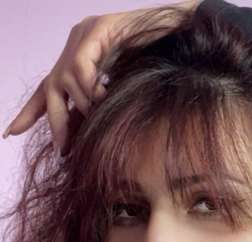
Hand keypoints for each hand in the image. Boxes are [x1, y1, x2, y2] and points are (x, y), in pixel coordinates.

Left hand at [2, 0, 199, 154]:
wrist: (182, 33)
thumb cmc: (159, 62)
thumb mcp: (121, 91)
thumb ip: (101, 104)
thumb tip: (88, 133)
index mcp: (78, 60)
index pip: (48, 90)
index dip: (30, 113)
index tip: (10, 133)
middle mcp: (75, 46)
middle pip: (51, 89)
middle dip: (55, 123)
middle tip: (63, 150)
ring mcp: (85, 35)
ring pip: (66, 82)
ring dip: (83, 108)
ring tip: (99, 118)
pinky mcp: (98, 29)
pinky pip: (81, 68)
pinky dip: (91, 90)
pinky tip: (104, 99)